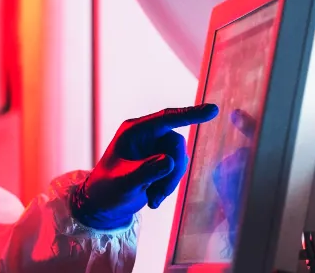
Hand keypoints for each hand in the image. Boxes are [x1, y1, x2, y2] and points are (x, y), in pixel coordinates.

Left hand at [70, 104, 218, 229]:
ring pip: (179, 160)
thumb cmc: (106, 189)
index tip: (213, 110)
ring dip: (170, 182)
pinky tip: (153, 200)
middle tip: (160, 192)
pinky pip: (176, 171)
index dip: (190, 114)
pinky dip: (168, 187)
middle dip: (173, 171)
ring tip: (152, 199)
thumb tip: (170, 161)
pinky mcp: (159, 162)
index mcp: (134, 131)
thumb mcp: (124, 183)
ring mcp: (153, 149)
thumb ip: (146, 171)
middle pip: (176, 145)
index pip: (166, 118)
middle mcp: (146, 136)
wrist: (102, 204)